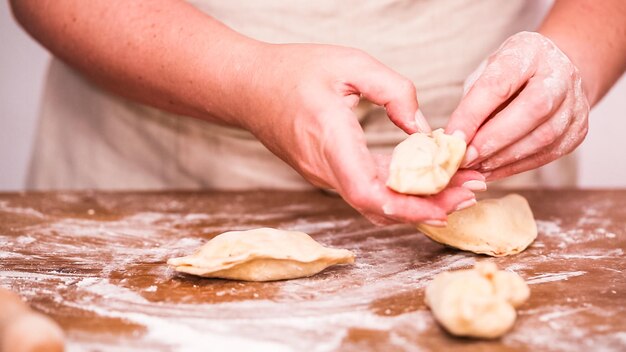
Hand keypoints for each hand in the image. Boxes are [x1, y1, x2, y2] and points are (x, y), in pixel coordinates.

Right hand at [237, 43, 480, 224]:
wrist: (247, 88)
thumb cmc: (292, 70)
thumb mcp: (349, 63)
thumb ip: (393, 90)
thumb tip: (423, 128)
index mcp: (329, 137)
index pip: (366, 191)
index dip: (407, 206)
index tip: (445, 203)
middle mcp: (324, 167)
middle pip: (378, 206)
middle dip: (427, 207)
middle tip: (470, 193)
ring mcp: (322, 175)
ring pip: (373, 204)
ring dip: (415, 203)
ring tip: (457, 189)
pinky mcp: (325, 174)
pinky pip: (364, 191)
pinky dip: (396, 193)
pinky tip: (424, 183)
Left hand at [446, 31, 589, 180]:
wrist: (557, 71)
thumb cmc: (512, 71)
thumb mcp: (488, 70)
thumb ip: (473, 99)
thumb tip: (455, 138)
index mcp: (530, 51)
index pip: (499, 84)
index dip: (472, 114)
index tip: (452, 137)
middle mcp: (560, 75)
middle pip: (531, 110)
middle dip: (492, 139)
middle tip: (464, 158)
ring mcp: (575, 104)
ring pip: (542, 138)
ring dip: (502, 158)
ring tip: (475, 166)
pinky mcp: (578, 131)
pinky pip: (546, 155)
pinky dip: (514, 167)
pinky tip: (492, 170)